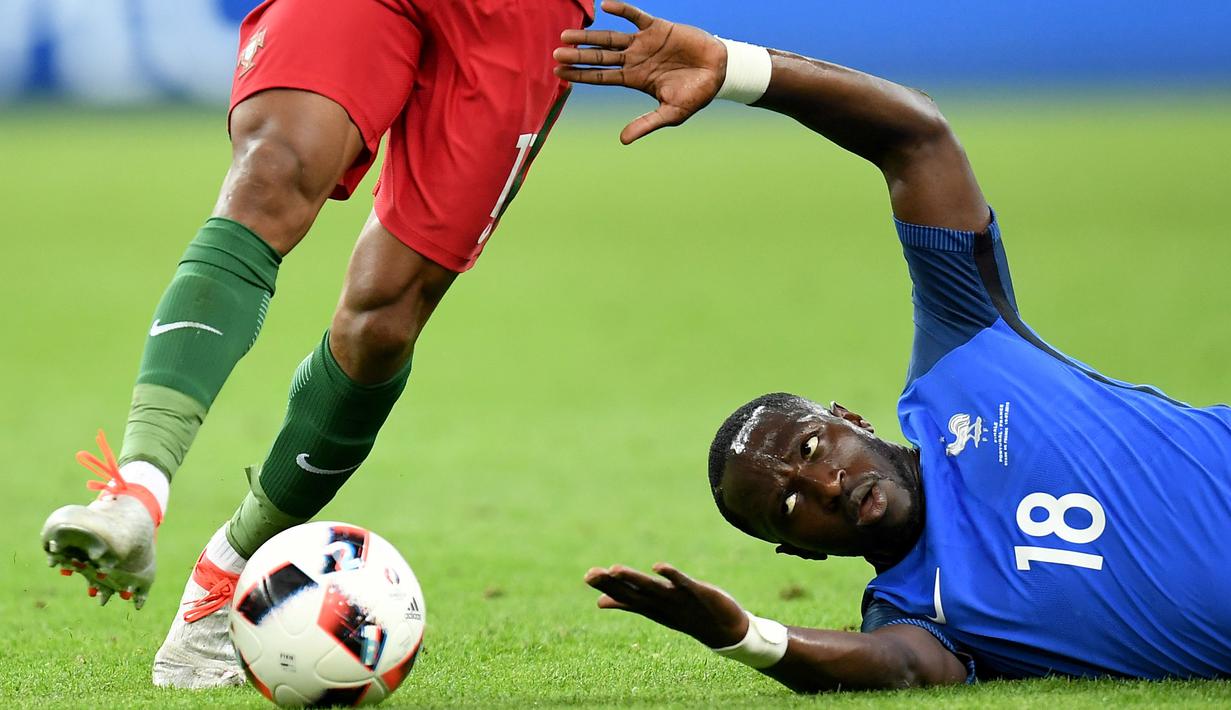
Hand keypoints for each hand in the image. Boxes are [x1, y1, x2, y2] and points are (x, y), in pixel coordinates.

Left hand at [554, 0, 726, 143]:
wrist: (719, 73)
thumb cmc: (695, 96)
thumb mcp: (670, 114)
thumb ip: (646, 124)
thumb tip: (622, 140)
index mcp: (634, 79)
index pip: (601, 76)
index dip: (581, 75)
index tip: (559, 73)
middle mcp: (634, 60)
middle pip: (600, 57)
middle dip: (578, 55)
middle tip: (555, 53)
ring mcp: (644, 43)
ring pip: (611, 37)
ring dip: (589, 35)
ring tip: (567, 35)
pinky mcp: (657, 28)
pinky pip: (636, 16)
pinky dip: (621, 10)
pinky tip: (605, 5)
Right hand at [584, 562, 748, 647]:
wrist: (726, 631)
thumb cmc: (687, 617)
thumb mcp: (655, 611)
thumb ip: (629, 604)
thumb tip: (600, 603)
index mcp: (651, 608)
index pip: (624, 596)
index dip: (606, 586)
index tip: (587, 575)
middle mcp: (661, 605)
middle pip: (633, 593)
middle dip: (612, 583)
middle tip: (591, 573)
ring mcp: (679, 600)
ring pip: (653, 589)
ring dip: (634, 579)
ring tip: (614, 569)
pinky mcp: (697, 593)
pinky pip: (682, 583)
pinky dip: (670, 576)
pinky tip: (657, 566)